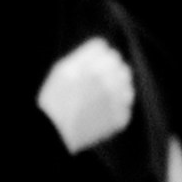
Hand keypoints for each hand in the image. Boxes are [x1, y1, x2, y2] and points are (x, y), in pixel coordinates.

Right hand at [34, 33, 140, 156]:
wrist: (54, 133)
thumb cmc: (54, 99)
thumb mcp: (63, 68)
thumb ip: (86, 54)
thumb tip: (105, 48)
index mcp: (94, 63)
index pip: (106, 49)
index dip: (96, 58)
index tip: (88, 69)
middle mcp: (109, 78)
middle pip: (121, 66)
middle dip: (110, 73)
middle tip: (94, 85)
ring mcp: (117, 99)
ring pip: (127, 86)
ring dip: (117, 90)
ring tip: (97, 101)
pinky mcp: (121, 117)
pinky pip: (125, 107)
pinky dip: (115, 110)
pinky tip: (99, 114)